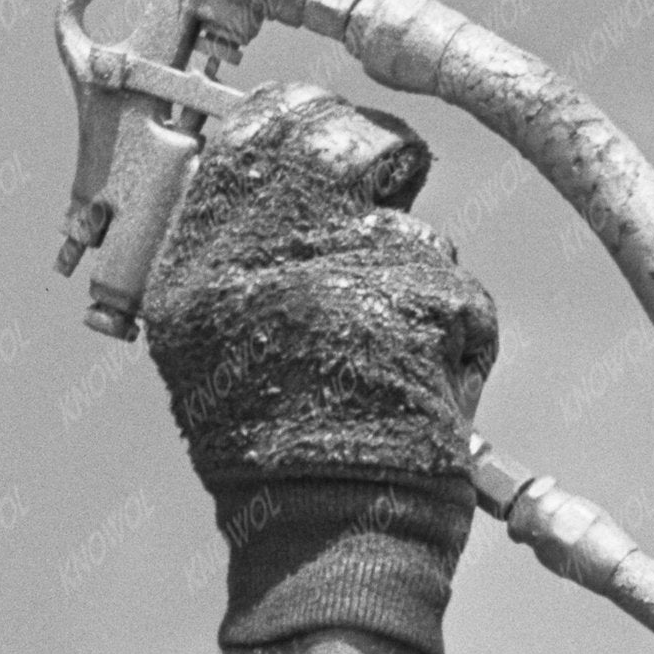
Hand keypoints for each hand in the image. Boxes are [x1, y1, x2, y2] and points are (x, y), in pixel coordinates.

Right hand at [145, 85, 498, 653]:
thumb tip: (274, 178)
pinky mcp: (414, 300)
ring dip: (418, 270)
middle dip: (375, 153)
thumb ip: (231, 261)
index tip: (322, 123)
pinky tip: (425, 383)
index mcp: (198, 266)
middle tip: (391, 177)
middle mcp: (259, 257)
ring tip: (394, 346)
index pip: (249, 134)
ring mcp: (338, 273)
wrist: (324, 537)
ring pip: (407, 220)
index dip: (297, 116)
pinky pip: (455, 286)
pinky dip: (455, 332)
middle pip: (332, 141)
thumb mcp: (208, 353)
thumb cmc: (271, 456)